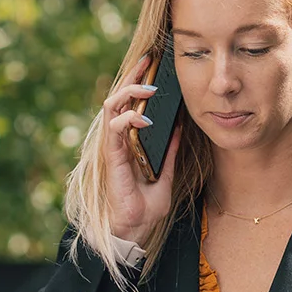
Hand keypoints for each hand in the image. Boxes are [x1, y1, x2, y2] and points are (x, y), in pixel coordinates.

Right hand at [103, 54, 181, 243]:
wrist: (136, 229)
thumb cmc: (146, 206)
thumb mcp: (165, 173)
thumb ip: (169, 151)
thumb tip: (180, 127)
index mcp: (129, 140)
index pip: (129, 103)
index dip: (137, 81)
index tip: (152, 63)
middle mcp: (118, 139)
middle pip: (119, 97)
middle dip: (132, 76)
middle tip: (149, 62)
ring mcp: (113, 146)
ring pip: (112, 106)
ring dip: (130, 93)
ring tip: (150, 89)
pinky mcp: (112, 156)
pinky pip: (114, 129)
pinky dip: (128, 119)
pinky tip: (144, 118)